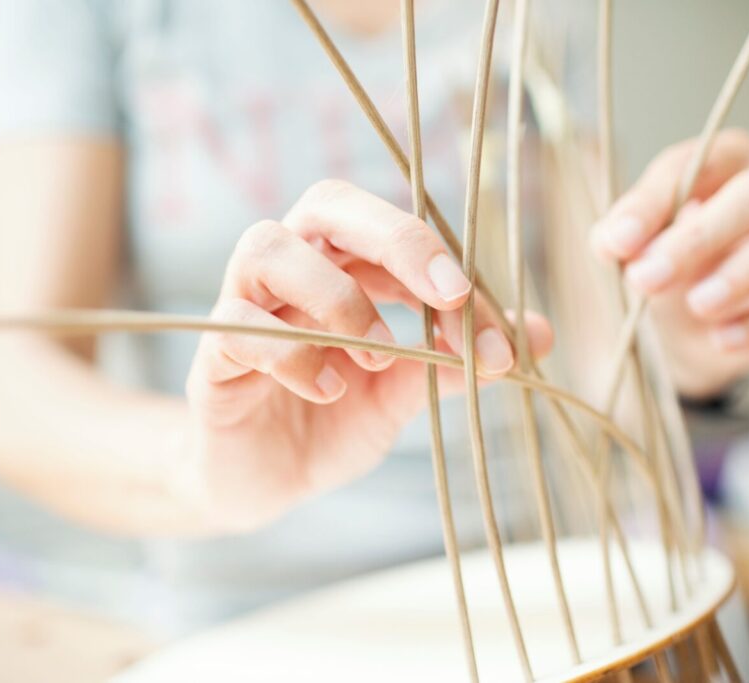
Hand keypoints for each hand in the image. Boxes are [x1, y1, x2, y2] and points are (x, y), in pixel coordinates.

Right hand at [178, 180, 552, 531]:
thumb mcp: (404, 393)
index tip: (496, 337)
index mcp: (342, 264)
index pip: (399, 235)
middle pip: (329, 203)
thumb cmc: (333, 421)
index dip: (451, 271)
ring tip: (379, 357)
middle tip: (447, 294)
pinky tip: (331, 391)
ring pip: (268, 247)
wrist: (265, 483)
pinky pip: (237, 328)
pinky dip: (293, 355)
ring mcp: (243, 306)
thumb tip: (537, 335)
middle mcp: (291, 268)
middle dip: (397, 239)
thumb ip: (456, 360)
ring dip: (338, 298)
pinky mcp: (211, 356)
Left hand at [591, 129, 748, 398]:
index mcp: (726, 160)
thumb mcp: (632, 252)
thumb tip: (614, 241)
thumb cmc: (666, 268)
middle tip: (649, 279)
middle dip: (699, 237)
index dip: (656, 202)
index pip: (698, 163)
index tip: (617, 244)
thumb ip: (620, 238)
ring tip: (698, 305)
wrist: (691, 328)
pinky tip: (722, 339)